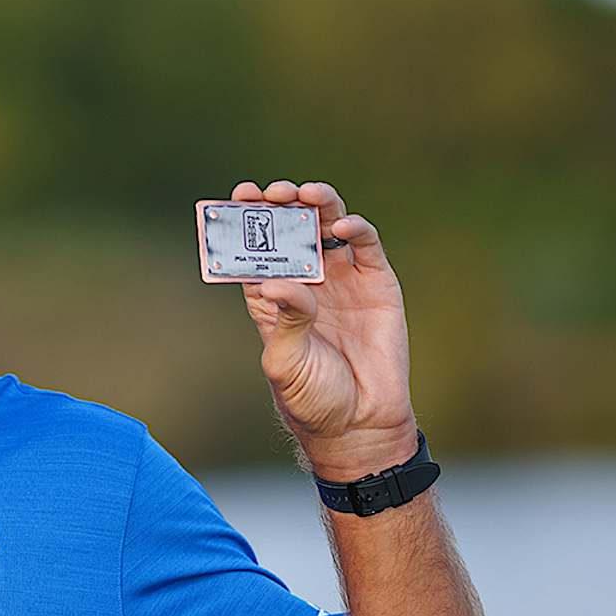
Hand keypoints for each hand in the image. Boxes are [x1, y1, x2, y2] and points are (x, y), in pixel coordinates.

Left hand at [232, 180, 417, 480]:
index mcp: (272, 296)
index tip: (238, 196)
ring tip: (306, 194)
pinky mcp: (376, 283)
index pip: (254, 248)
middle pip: (290, 229)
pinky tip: (342, 226)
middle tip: (272, 192)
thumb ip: (286, 320)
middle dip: (280, 204)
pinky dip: (356, 229)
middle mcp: (306, 280)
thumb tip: (277, 284)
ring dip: (317, 204)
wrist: (359, 423)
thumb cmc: (312, 397)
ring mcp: (341, 279)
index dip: (245, 220)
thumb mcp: (287, 361)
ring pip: (327, 227)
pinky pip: (365, 246)